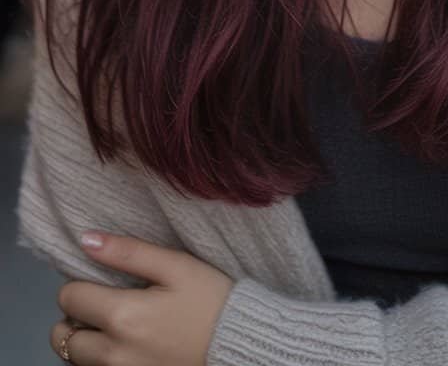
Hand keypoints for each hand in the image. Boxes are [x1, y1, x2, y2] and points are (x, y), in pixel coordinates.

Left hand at [50, 231, 233, 365]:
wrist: (238, 344)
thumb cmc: (209, 299)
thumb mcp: (175, 265)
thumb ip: (128, 252)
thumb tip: (86, 240)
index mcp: (122, 317)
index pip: (69, 297)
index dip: (80, 283)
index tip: (101, 280)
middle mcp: (114, 354)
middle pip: (63, 336)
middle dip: (76, 316)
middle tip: (102, 304)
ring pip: (75, 360)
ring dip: (84, 341)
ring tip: (112, 326)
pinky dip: (99, 360)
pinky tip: (124, 344)